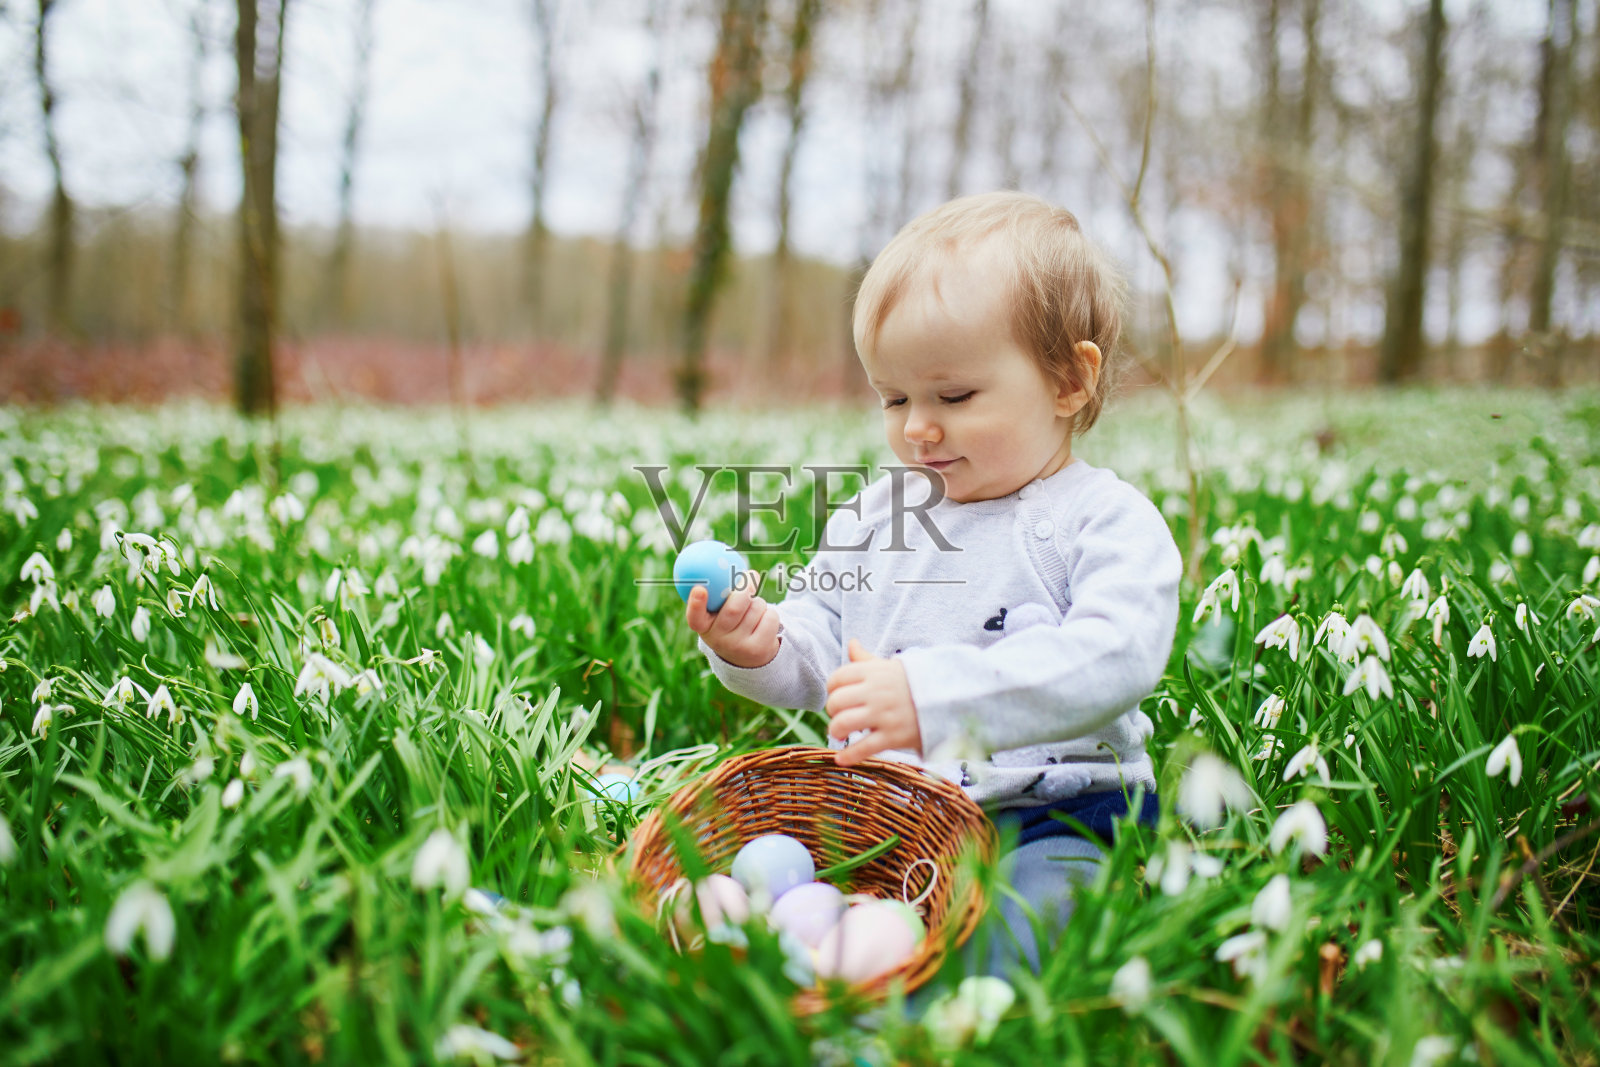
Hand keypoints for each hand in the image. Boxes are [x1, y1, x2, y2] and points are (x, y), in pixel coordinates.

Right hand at [685, 572, 780, 668]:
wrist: (748, 658)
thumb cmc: (732, 622)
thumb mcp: (721, 612)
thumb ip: (726, 593)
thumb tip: (750, 573)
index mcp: (704, 627)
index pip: (695, 617)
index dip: (695, 604)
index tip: (699, 589)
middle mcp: (718, 640)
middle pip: (733, 609)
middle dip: (744, 590)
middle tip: (749, 578)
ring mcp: (738, 647)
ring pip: (755, 609)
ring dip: (759, 602)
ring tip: (753, 610)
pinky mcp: (758, 650)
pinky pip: (770, 617)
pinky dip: (770, 613)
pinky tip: (764, 622)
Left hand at [825, 639, 921, 766]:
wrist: (949, 700)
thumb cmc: (914, 684)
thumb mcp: (891, 666)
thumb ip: (866, 659)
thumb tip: (852, 643)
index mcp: (873, 672)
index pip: (837, 678)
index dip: (832, 689)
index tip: (838, 695)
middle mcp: (876, 692)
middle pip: (836, 702)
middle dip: (833, 711)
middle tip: (841, 716)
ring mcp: (884, 714)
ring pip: (844, 724)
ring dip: (836, 731)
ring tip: (841, 734)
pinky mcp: (893, 736)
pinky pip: (863, 748)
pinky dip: (849, 756)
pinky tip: (841, 759)